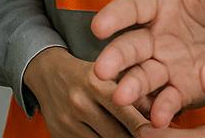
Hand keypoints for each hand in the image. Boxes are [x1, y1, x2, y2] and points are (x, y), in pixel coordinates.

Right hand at [23, 47, 149, 137]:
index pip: (125, 112)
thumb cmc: (86, 74)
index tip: (157, 133)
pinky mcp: (60, 135)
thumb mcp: (107, 74)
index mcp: (95, 83)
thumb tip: (157, 120)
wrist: (46, 73)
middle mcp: (80, 102)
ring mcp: (68, 122)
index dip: (144, 128)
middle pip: (116, 134)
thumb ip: (131, 94)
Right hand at [90, 0, 204, 127]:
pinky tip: (158, 116)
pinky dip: (161, 108)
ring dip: (131, 86)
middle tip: (102, 70)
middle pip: (129, 46)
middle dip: (114, 58)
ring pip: (142, 75)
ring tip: (123, 97)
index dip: (115, 16)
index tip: (99, 26)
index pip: (131, 8)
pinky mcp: (183, 88)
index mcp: (159, 4)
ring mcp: (168, 63)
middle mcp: (156, 35)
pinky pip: (168, 99)